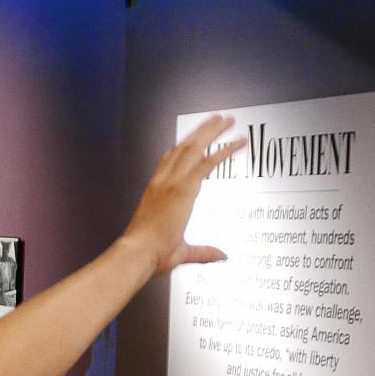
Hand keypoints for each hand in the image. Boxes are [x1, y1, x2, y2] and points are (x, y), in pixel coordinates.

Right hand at [122, 114, 247, 274]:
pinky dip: (224, 150)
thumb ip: (203, 251)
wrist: (138, 253)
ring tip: (226, 120)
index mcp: (155, 193)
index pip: (166, 162)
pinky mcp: (183, 188)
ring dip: (211, 131)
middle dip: (201, 132)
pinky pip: (207, 163)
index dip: (178, 148)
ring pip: (194, 148)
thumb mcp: (180, 251)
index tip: (189, 140)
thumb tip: (220, 255)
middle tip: (216, 120)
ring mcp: (172, 183)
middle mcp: (162, 183)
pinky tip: (237, 142)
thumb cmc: (149, 254)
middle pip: (183, 147)